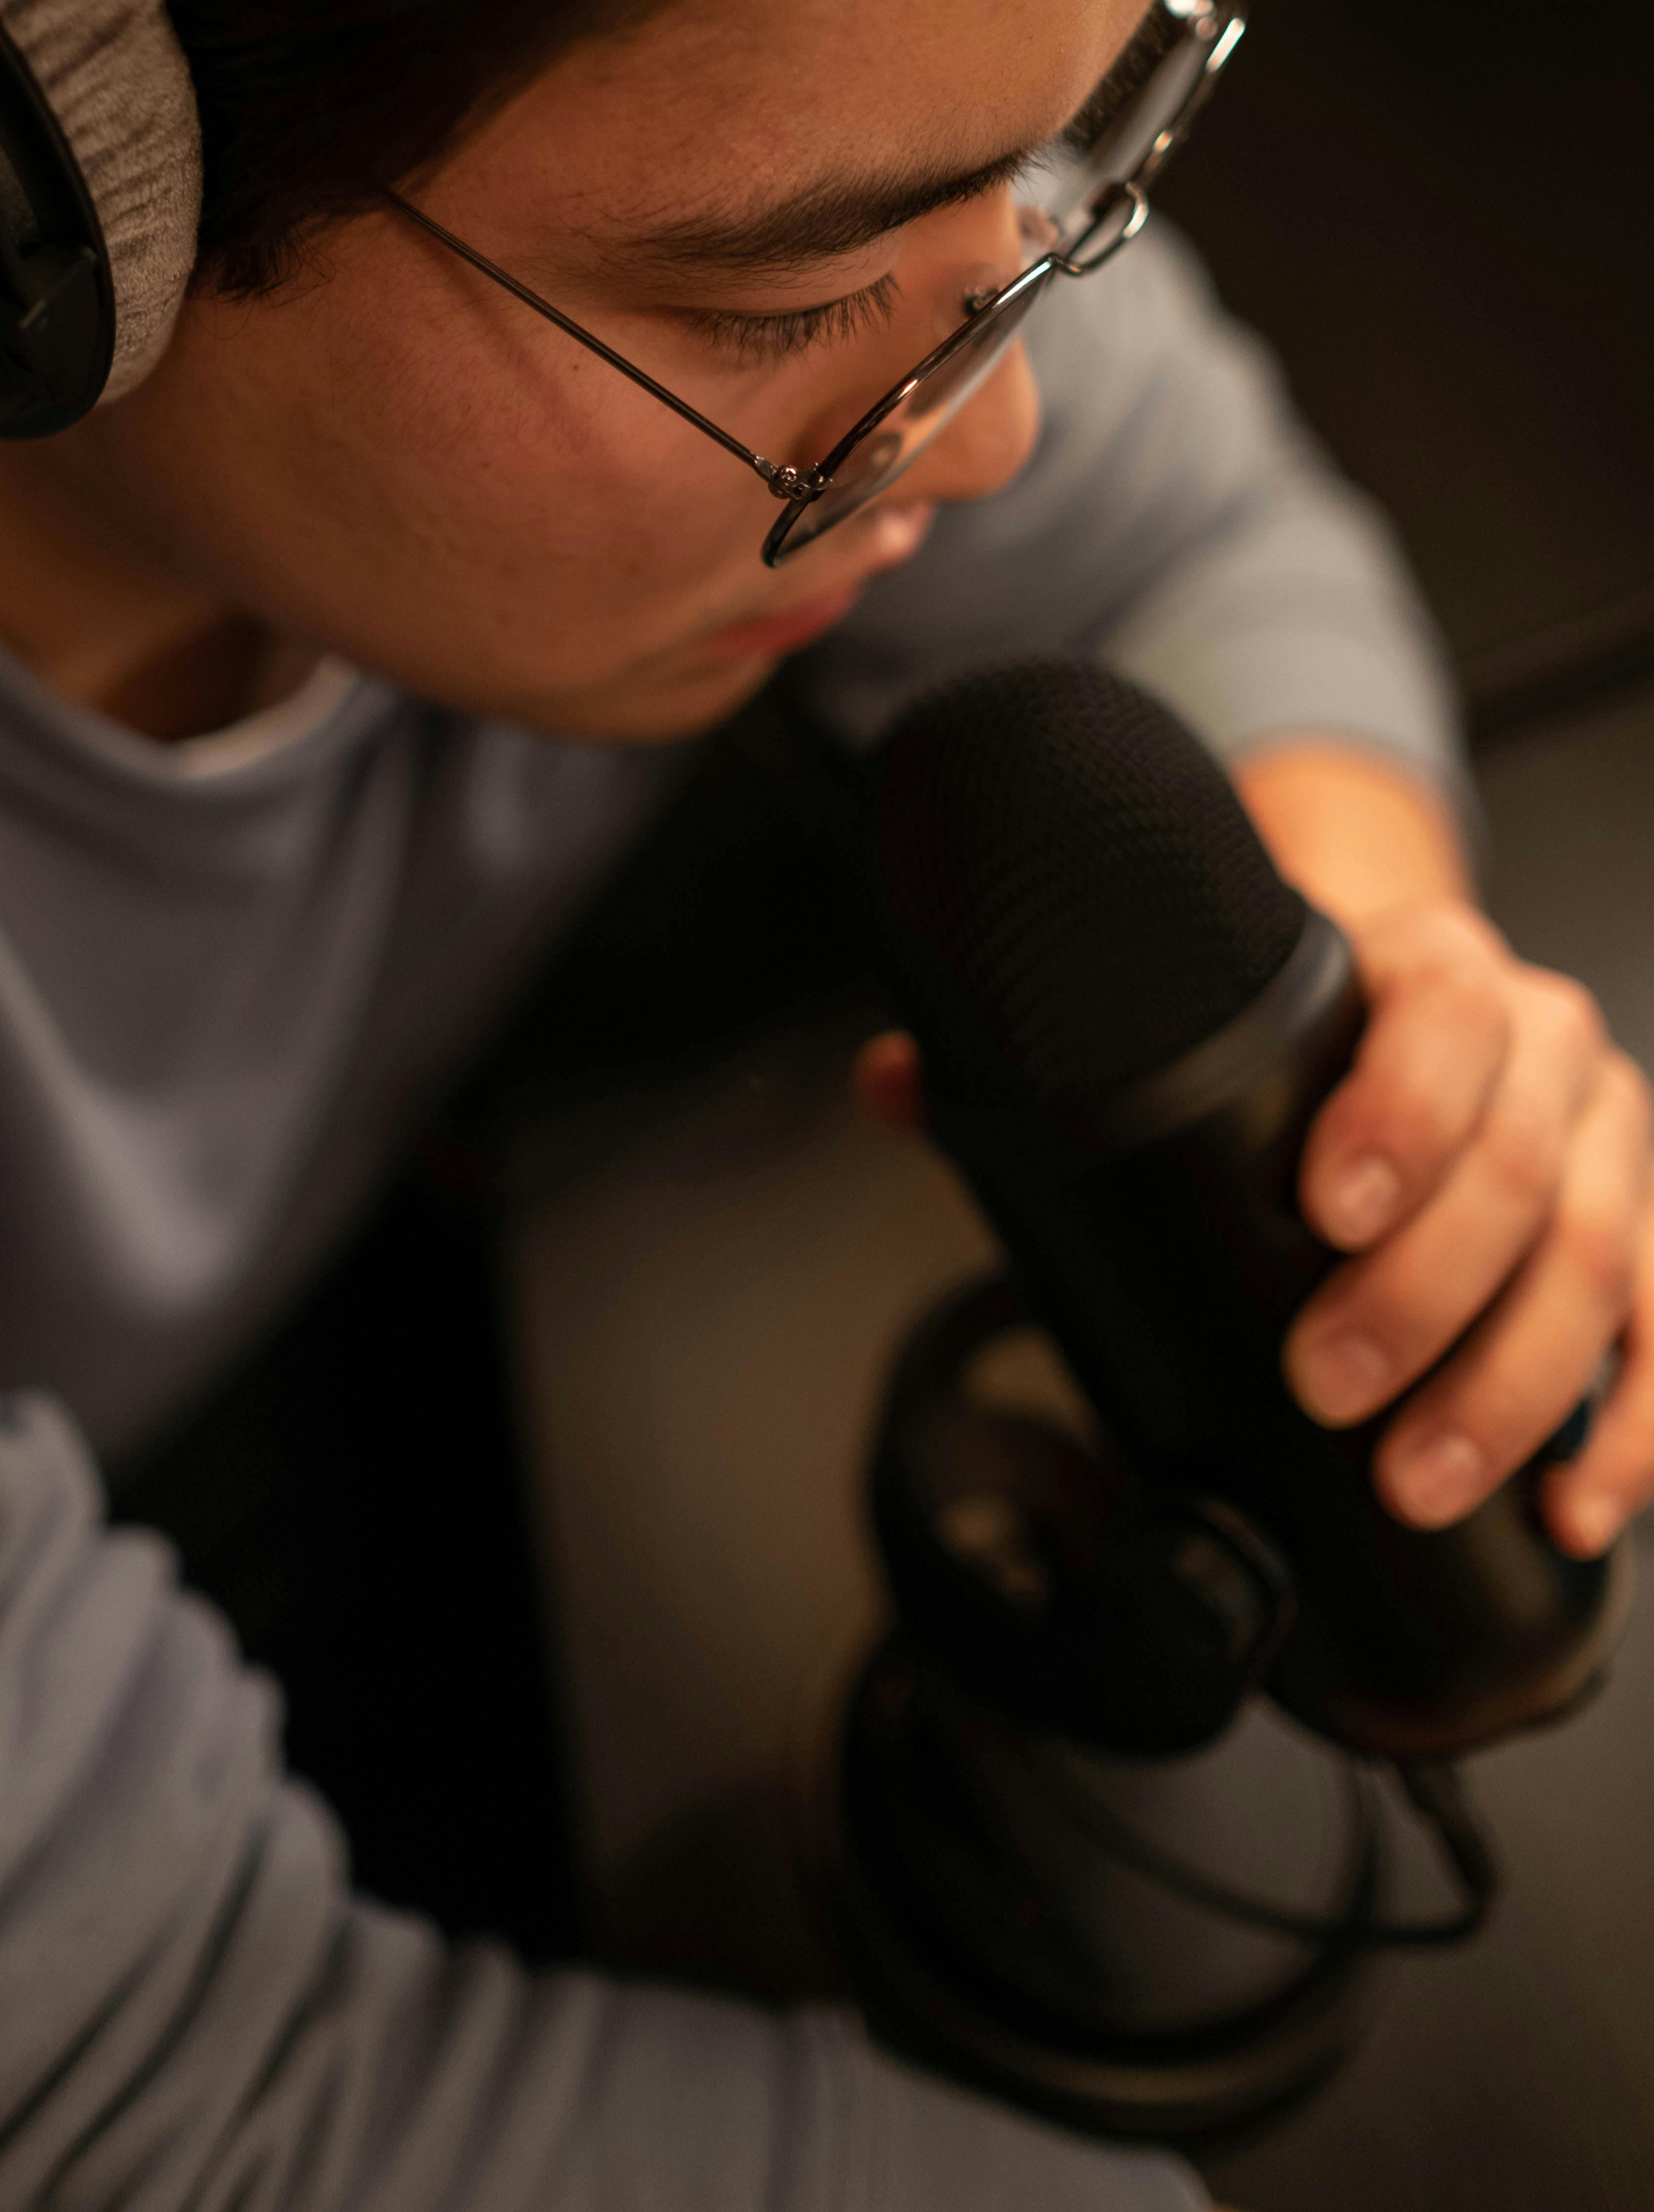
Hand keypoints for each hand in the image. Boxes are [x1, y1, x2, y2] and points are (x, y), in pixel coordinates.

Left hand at [851, 899, 1653, 1555]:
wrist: (1420, 991)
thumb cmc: (1314, 1028)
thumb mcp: (1207, 1005)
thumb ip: (1049, 1046)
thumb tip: (896, 1083)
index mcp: (1439, 972)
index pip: (1444, 1019)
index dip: (1397, 1114)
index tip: (1325, 1209)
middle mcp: (1548, 1047)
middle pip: (1523, 1169)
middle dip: (1426, 1294)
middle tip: (1330, 1384)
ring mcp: (1611, 1144)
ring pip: (1603, 1260)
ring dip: (1516, 1384)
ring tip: (1422, 1474)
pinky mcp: (1646, 1235)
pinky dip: (1631, 1428)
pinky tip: (1572, 1503)